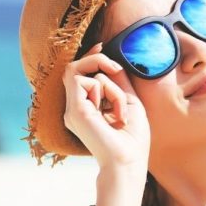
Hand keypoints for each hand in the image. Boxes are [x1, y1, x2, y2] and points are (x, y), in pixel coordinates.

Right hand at [62, 43, 150, 170]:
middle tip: (116, 69)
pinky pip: (86, 80)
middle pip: (75, 68)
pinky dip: (107, 90)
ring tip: (120, 107)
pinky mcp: (75, 109)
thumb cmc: (133, 139)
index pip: (79, 75)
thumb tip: (112, 62)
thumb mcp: (130, 102)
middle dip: (96, 59)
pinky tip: (114, 113)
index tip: (101, 45)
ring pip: (82, 72)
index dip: (88, 57)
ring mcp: (72, 109)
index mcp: (86, 109)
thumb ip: (119, 82)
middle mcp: (75, 109)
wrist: (129, 161)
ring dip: (110, 85)